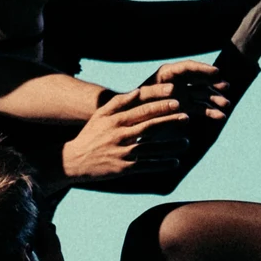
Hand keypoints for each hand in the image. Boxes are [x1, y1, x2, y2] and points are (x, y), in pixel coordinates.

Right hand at [59, 77, 202, 183]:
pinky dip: (161, 164)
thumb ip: (118, 102)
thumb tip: (138, 91)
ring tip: (186, 143)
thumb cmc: (90, 135)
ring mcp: (122, 153)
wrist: (74, 161)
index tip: (176, 101)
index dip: (160, 105)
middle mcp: (120, 135)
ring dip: (170, 145)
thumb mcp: (100, 115)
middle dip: (169, 121)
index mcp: (115, 120)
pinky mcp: (124, 169)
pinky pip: (147, 165)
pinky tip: (175, 162)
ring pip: (151, 147)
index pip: (142, 110)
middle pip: (149, 126)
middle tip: (186, 116)